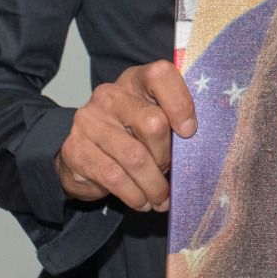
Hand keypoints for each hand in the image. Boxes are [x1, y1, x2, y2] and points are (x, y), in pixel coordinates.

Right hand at [55, 60, 195, 213]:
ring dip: (154, 184)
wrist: (82, 153)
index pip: (161, 75)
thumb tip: (201, 149)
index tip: (189, 131)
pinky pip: (115, 178)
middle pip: (153, 123)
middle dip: (167, 156)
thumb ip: (173, 121)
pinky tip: (143, 201)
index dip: (180, 103)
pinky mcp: (75, 150)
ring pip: (135, 158)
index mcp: (135, 80)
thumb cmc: (129, 134)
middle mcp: (110, 96)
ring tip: (162, 198)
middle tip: (170, 172)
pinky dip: (135, 195)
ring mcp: (89, 122)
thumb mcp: (152, 118)